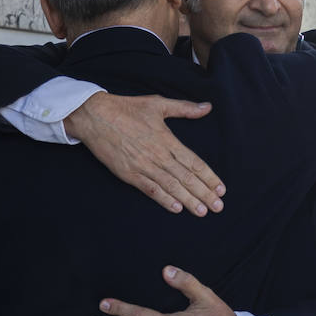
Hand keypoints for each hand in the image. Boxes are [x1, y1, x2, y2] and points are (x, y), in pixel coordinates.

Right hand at [63, 93, 224, 215]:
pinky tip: (176, 208)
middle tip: (218, 207)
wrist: (95, 116)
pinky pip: (150, 189)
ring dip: (189, 200)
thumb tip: (207, 107)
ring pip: (171, 186)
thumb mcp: (158, 103)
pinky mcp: (129, 174)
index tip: (221, 189)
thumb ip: (185, 109)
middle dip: (204, 193)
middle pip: (187, 178)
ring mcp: (144, 166)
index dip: (209, 177)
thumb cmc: (127, 108)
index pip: (194, 162)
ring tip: (202, 211)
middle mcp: (159, 155)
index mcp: (168, 140)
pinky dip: (164, 199)